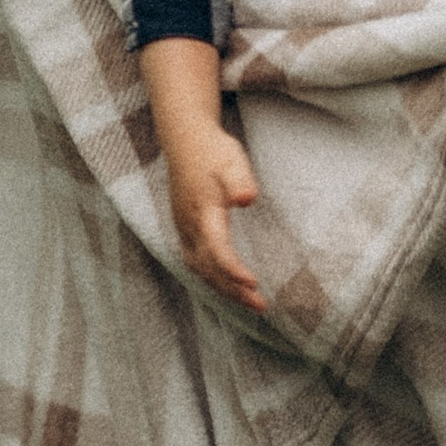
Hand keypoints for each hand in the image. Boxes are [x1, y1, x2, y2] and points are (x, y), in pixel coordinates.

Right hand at [164, 126, 266, 315]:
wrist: (185, 140)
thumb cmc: (213, 151)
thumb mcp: (232, 160)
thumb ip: (240, 181)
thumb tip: (247, 199)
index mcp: (203, 212)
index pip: (216, 250)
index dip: (233, 270)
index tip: (254, 283)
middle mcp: (189, 226)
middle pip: (209, 268)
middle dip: (233, 290)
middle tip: (261, 305)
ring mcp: (184, 229)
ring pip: (200, 270)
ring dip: (224, 289)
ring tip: (250, 302)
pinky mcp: (184, 230)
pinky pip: (196, 263)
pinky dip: (212, 279)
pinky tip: (229, 286)